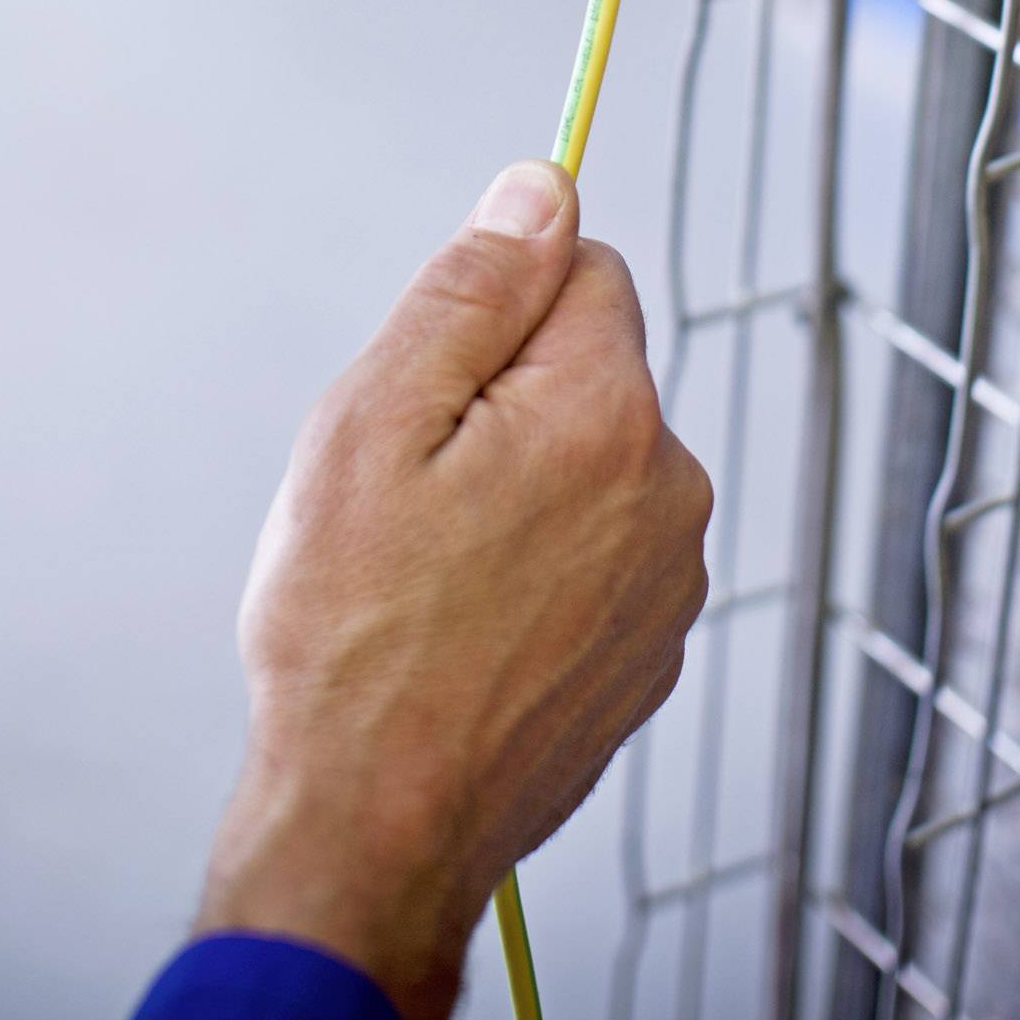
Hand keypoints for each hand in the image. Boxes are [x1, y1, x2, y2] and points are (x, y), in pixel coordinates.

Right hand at [197, 161, 711, 1019]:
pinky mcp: (649, 647)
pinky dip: (542, 562)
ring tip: (431, 567)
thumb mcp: (374, 421)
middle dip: (504, 396)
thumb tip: (542, 190)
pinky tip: (466, 622)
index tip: (435, 377)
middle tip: (412, 487)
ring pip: (592, 459)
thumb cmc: (351, 635)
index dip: (497, 304)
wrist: (372, 829)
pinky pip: (599, 547)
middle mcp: (667, 488)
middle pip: (589, 365)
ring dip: (522, 483)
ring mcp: (668, 579)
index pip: (586, 266)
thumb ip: (473, 289)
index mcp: (605, 413)